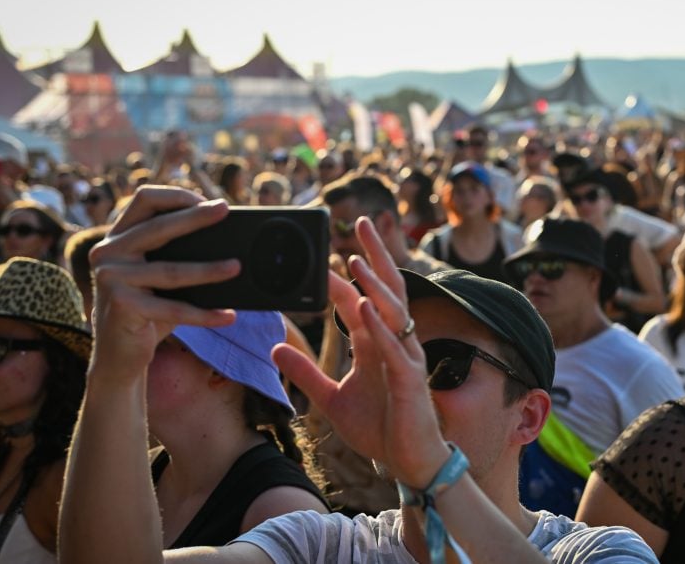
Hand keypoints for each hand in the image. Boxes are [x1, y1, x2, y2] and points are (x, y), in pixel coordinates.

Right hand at [88, 186, 239, 382]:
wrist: (119, 356)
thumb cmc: (149, 310)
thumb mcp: (161, 277)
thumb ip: (179, 255)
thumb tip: (231, 246)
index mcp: (118, 237)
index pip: (144, 199)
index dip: (177, 196)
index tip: (208, 201)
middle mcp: (108, 252)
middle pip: (158, 227)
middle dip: (196, 217)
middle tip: (225, 210)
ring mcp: (111, 278)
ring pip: (171, 270)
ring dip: (209, 270)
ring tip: (237, 267)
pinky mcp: (120, 306)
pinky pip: (172, 309)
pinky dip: (204, 314)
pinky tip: (228, 315)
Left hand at [273, 217, 449, 488]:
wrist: (408, 462)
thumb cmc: (379, 428)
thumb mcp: (331, 399)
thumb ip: (306, 372)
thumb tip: (276, 347)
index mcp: (376, 344)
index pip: (361, 299)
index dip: (347, 276)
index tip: (329, 254)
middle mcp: (393, 343)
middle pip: (387, 288)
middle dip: (375, 255)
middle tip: (361, 222)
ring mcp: (404, 358)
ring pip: (393, 311)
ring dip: (375, 284)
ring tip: (356, 258)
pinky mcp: (409, 380)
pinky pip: (395, 347)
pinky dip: (380, 326)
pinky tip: (366, 307)